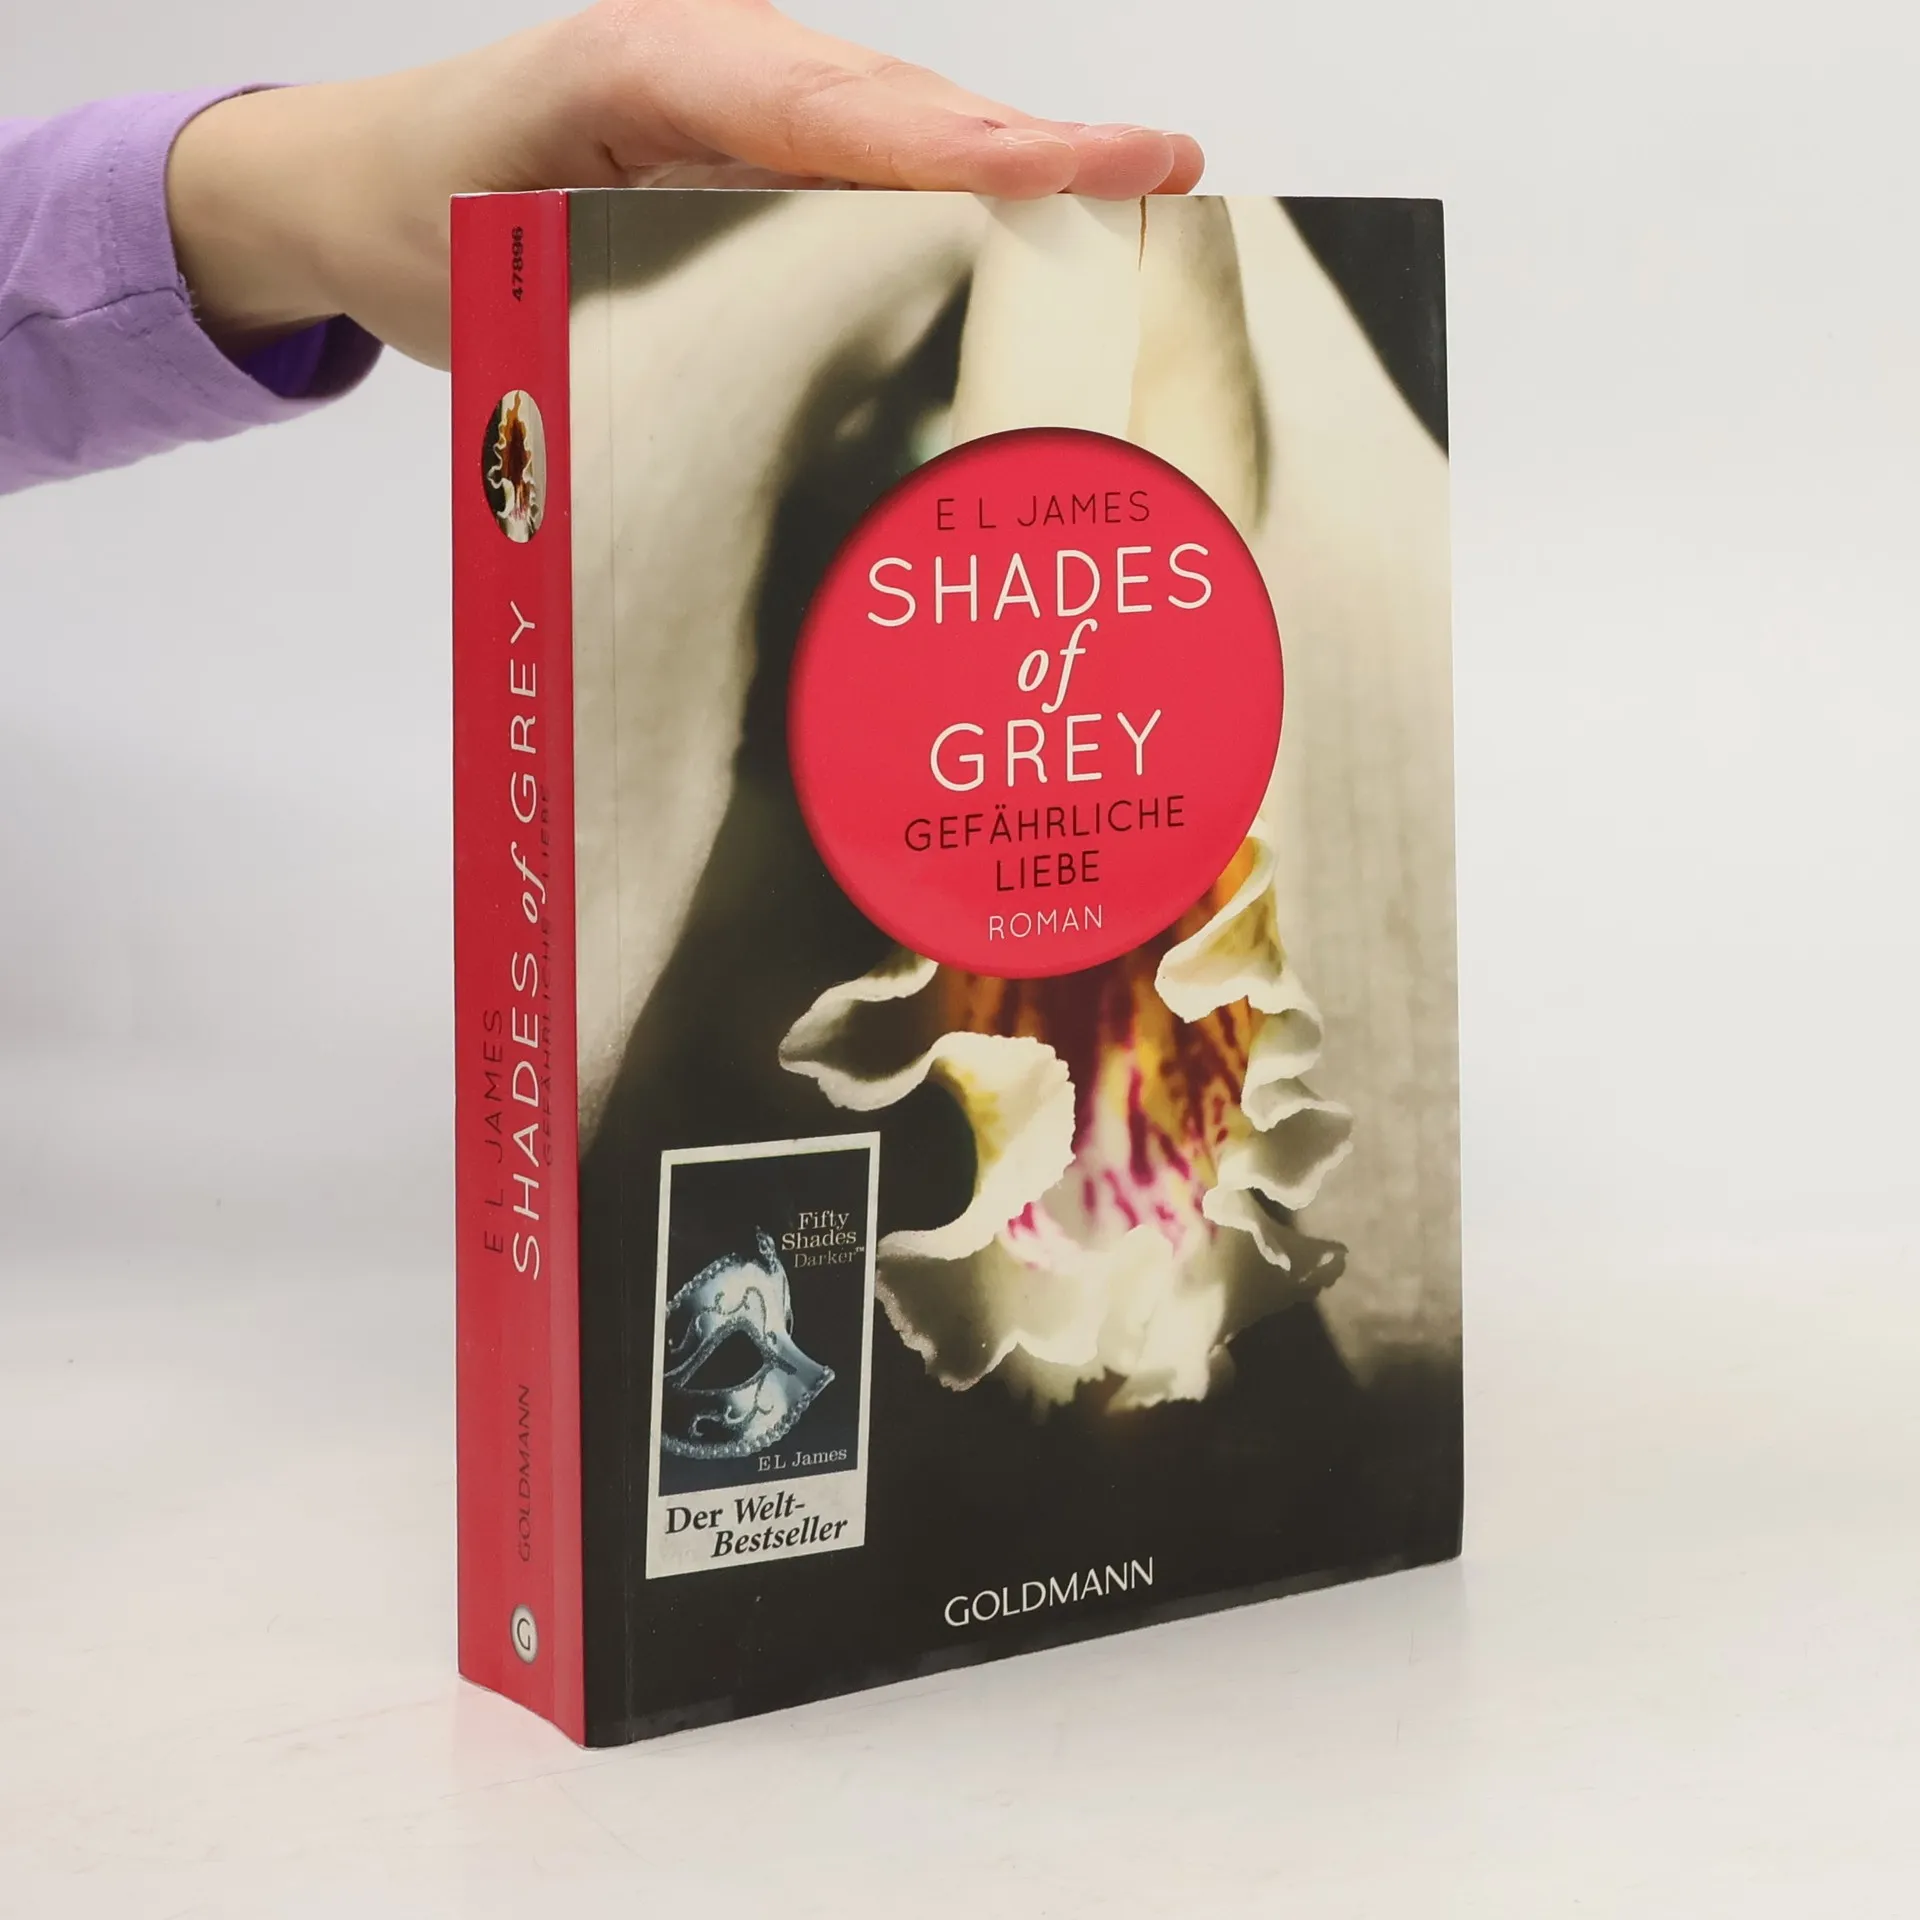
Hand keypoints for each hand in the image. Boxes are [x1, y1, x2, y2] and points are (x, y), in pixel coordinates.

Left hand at [165, 0, 1204, 366]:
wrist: (356, 187)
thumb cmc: (421, 224)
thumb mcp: (504, 282)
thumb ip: (627, 320)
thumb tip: (764, 428)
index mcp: (653, 75)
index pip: (848, 116)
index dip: (983, 146)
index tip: (1099, 166)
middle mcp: (715, 66)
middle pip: (902, 107)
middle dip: (1037, 149)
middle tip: (1167, 184)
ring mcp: (738, 95)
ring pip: (897, 128)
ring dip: (1010, 169)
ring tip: (1135, 199)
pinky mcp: (747, 137)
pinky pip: (865, 156)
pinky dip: (948, 191)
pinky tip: (1024, 231)